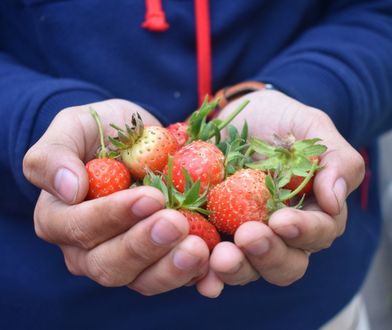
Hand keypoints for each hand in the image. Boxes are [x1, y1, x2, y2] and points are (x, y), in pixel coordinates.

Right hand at [23, 99, 209, 294]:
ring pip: (142, 280)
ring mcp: (126, 259)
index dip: (112, 216)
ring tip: (198, 248)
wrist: (138, 140)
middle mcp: (88, 249)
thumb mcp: (72, 129)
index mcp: (61, 219)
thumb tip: (68, 189)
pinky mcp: (157, 261)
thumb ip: (53, 156)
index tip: (149, 196)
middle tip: (176, 222)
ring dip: (170, 268)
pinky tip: (214, 269)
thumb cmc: (101, 133)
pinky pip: (173, 278)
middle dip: (144, 245)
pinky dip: (195, 276)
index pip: (79, 227)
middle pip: (109, 264)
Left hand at [197, 90, 363, 294]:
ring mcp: (244, 235)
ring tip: (220, 258)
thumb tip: (334, 201)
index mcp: (311, 212)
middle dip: (268, 255)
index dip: (304, 232)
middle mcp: (279, 233)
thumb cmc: (278, 122)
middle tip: (248, 237)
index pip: (317, 233)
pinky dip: (205, 273)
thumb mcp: (311, 129)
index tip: (282, 221)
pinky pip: (210, 260)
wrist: (235, 116)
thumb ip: (336, 160)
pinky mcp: (213, 232)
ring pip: (248, 268)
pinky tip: (200, 276)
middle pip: (285, 264)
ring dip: (236, 269)